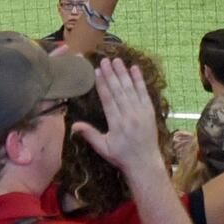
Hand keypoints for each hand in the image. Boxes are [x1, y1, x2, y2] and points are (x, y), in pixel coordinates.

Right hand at [70, 56, 165, 180]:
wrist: (145, 163)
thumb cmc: (121, 156)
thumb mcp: (103, 148)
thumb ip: (90, 135)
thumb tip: (74, 126)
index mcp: (117, 124)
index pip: (108, 99)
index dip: (102, 84)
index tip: (96, 71)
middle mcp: (130, 116)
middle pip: (119, 91)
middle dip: (111, 74)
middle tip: (105, 60)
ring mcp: (141, 112)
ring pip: (131, 89)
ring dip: (124, 73)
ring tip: (117, 60)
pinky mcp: (150, 111)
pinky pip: (144, 93)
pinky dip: (139, 80)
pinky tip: (135, 69)